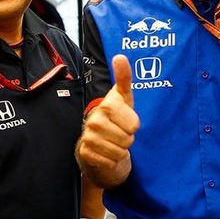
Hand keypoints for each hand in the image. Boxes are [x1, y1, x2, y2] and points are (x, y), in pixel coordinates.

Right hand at [77, 55, 139, 185]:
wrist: (97, 140)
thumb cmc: (115, 117)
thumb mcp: (123, 97)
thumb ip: (124, 77)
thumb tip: (120, 56)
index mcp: (106, 106)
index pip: (134, 124)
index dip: (134, 125)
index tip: (127, 121)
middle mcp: (94, 121)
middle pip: (128, 139)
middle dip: (128, 139)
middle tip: (120, 133)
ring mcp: (88, 137)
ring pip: (120, 151)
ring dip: (121, 150)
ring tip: (114, 141)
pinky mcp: (85, 153)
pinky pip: (110, 161)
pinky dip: (112, 160)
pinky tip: (107, 152)